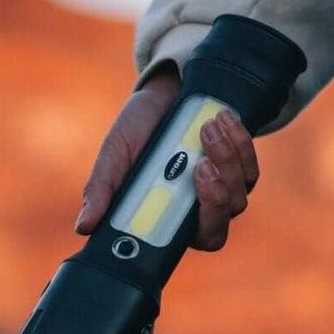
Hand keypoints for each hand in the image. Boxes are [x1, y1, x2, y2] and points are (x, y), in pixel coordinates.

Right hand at [76, 64, 259, 258]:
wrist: (163, 94)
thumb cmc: (137, 133)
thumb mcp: (114, 157)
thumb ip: (102, 190)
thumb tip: (83, 226)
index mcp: (173, 218)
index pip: (200, 239)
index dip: (203, 223)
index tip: (189, 194)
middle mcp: (202, 208)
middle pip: (223, 220)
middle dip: (216, 194)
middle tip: (201, 164)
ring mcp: (227, 186)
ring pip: (240, 190)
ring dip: (226, 158)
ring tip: (207, 126)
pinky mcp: (242, 164)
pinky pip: (250, 162)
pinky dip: (239, 140)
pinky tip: (223, 119)